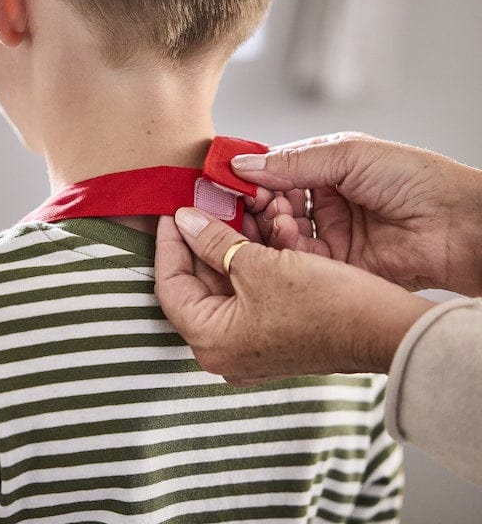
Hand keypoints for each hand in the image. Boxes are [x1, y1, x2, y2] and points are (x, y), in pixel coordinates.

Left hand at [155, 208, 433, 384]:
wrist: (385, 329)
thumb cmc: (324, 303)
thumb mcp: (260, 265)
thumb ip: (214, 241)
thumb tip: (184, 220)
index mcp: (211, 341)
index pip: (170, 285)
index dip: (169, 243)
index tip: (173, 211)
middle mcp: (223, 350)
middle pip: (196, 284)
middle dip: (200, 240)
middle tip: (200, 205)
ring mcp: (247, 344)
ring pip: (222, 285)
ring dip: (225, 246)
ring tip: (227, 210)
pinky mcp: (269, 334)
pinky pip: (245, 292)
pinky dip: (245, 262)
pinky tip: (251, 231)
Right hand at [234, 132, 481, 295]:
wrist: (459, 227)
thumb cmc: (416, 180)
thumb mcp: (349, 155)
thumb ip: (294, 161)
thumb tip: (242, 164)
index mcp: (327, 169)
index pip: (276, 172)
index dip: (252, 177)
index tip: (228, 180)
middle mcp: (325, 202)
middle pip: (274, 205)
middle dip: (258, 205)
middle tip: (244, 205)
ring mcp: (330, 235)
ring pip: (282, 234)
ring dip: (272, 227)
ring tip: (274, 219)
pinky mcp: (337, 266)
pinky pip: (300, 260)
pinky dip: (289, 249)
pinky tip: (289, 237)